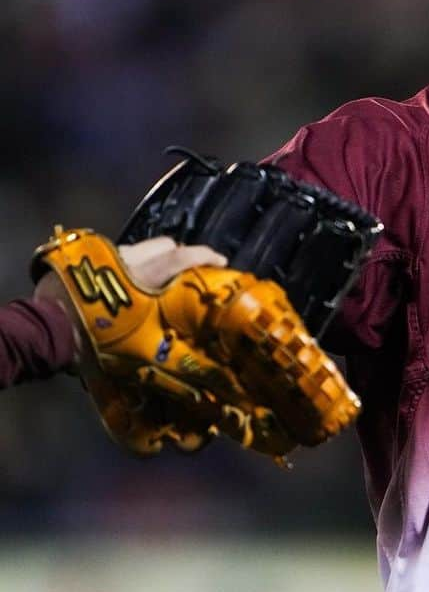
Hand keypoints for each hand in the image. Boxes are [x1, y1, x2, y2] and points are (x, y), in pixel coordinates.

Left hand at [34, 236, 226, 362]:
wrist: (44, 331)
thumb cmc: (92, 341)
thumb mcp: (136, 345)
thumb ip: (166, 334)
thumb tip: (195, 346)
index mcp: (141, 277)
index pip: (180, 257)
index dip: (205, 257)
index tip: (221, 261)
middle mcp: (126, 259)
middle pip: (165, 244)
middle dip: (182, 255)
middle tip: (190, 272)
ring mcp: (105, 256)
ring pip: (141, 247)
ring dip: (155, 258)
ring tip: (158, 278)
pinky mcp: (87, 257)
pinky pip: (119, 254)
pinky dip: (131, 263)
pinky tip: (129, 281)